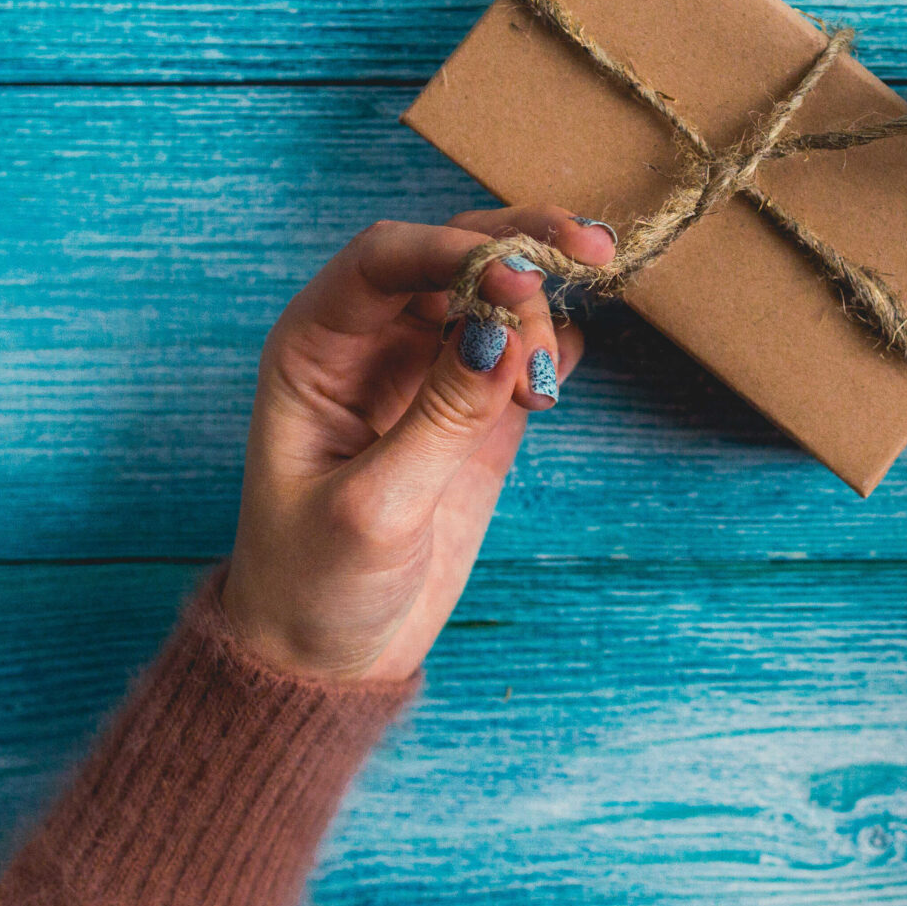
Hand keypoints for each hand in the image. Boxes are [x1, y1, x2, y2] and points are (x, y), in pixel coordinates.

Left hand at [219, 208, 616, 680]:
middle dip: (519, 248)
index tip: (519, 277)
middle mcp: (370, 343)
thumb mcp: (375, 508)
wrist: (329, 657)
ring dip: (538, 311)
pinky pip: (523, 349)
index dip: (452, 250)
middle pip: (450, 256)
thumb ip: (440, 418)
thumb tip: (502, 332)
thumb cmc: (316, 584)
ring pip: (495, 295)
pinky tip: (550, 388)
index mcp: (315, 349)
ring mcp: (426, 372)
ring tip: (542, 389)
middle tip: (591, 252)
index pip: (383, 258)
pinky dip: (551, 349)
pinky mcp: (475, 410)